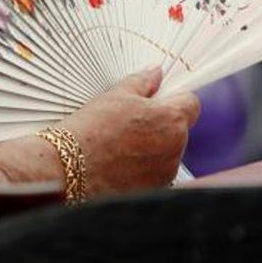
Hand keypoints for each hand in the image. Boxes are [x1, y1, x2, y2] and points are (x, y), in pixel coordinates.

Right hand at [59, 67, 199, 194]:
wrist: (70, 167)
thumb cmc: (92, 130)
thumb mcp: (117, 95)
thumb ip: (143, 82)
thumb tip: (156, 72)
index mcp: (171, 120)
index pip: (191, 103)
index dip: (176, 98)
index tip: (160, 98)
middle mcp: (175, 148)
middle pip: (178, 129)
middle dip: (160, 123)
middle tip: (131, 120)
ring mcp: (165, 172)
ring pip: (167, 152)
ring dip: (152, 146)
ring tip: (120, 143)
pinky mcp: (153, 190)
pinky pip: (155, 172)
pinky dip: (143, 166)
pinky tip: (119, 161)